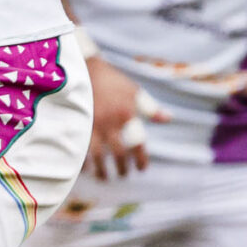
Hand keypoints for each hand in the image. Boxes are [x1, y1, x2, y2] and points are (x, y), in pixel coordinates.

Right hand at [85, 55, 162, 178]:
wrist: (85, 69)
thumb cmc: (113, 81)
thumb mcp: (134, 92)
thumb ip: (151, 108)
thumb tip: (168, 119)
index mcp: (127, 114)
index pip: (137, 144)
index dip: (140, 159)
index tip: (142, 169)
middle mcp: (110, 122)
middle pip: (118, 152)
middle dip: (122, 167)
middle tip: (124, 174)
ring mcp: (92, 124)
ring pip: (98, 155)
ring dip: (102, 169)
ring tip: (104, 177)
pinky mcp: (78, 124)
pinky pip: (80, 148)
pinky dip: (83, 161)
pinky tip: (85, 169)